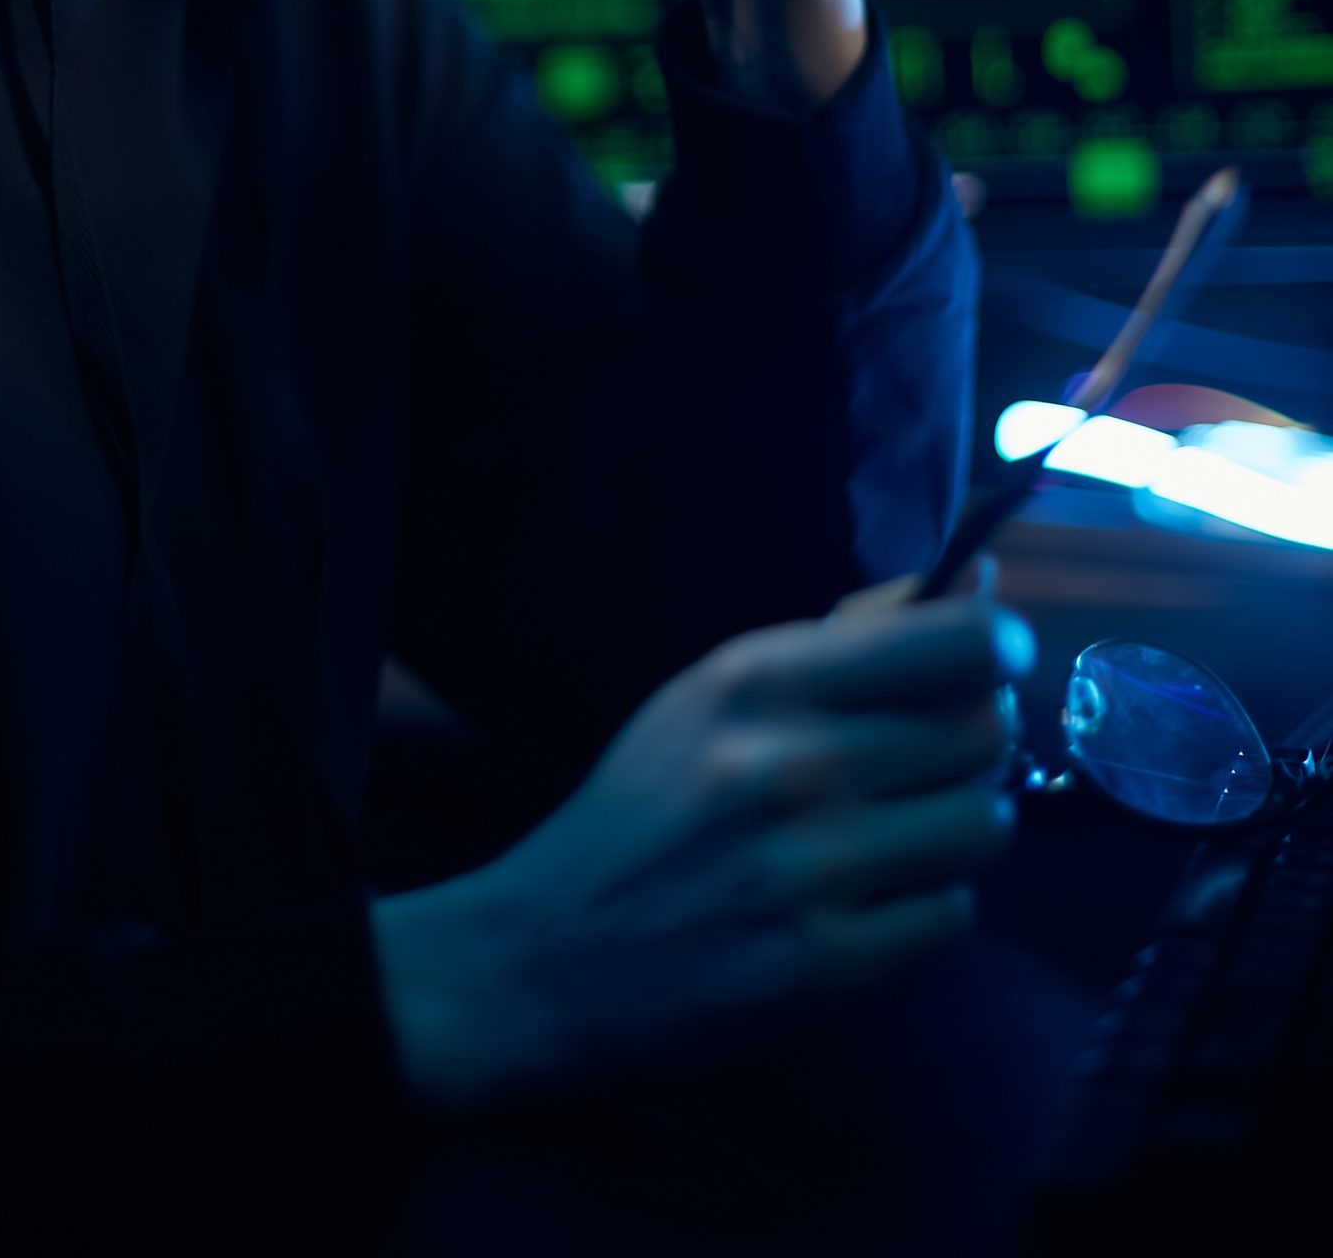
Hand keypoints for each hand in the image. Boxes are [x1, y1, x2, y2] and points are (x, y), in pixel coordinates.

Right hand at [370, 595, 1033, 1113]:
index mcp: (755, 680)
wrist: (550, 953)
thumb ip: (849, 639)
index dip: (997, 644)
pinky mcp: (826, 967)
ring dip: (956, 827)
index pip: (952, 641)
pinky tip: (868, 899)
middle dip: (970, 741)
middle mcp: (790, 766)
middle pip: (982, 730)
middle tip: (925, 758)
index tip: (994, 658)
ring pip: (982, 824)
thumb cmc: (646, 807)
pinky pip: (950, 914)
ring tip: (901, 832)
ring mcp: (811, 871)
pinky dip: (923, 906)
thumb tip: (980, 580)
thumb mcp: (718, 693)